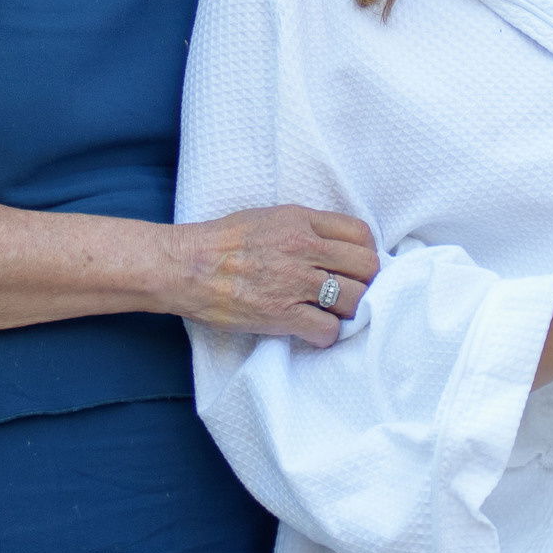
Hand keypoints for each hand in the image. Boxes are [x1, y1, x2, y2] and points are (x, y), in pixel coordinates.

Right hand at [166, 205, 378, 347]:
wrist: (185, 266)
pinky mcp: (282, 315)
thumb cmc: (221, 241)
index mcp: (300, 221)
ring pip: (355, 300)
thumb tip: (331, 244)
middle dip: (365, 282)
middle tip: (352, 291)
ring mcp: (295, 283)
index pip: (360, 233)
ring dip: (351, 311)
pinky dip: (327, 336)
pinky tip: (315, 332)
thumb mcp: (267, 217)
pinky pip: (328, 330)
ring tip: (335, 314)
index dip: (365, 251)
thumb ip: (302, 227)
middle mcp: (304, 249)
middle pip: (366, 267)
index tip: (356, 265)